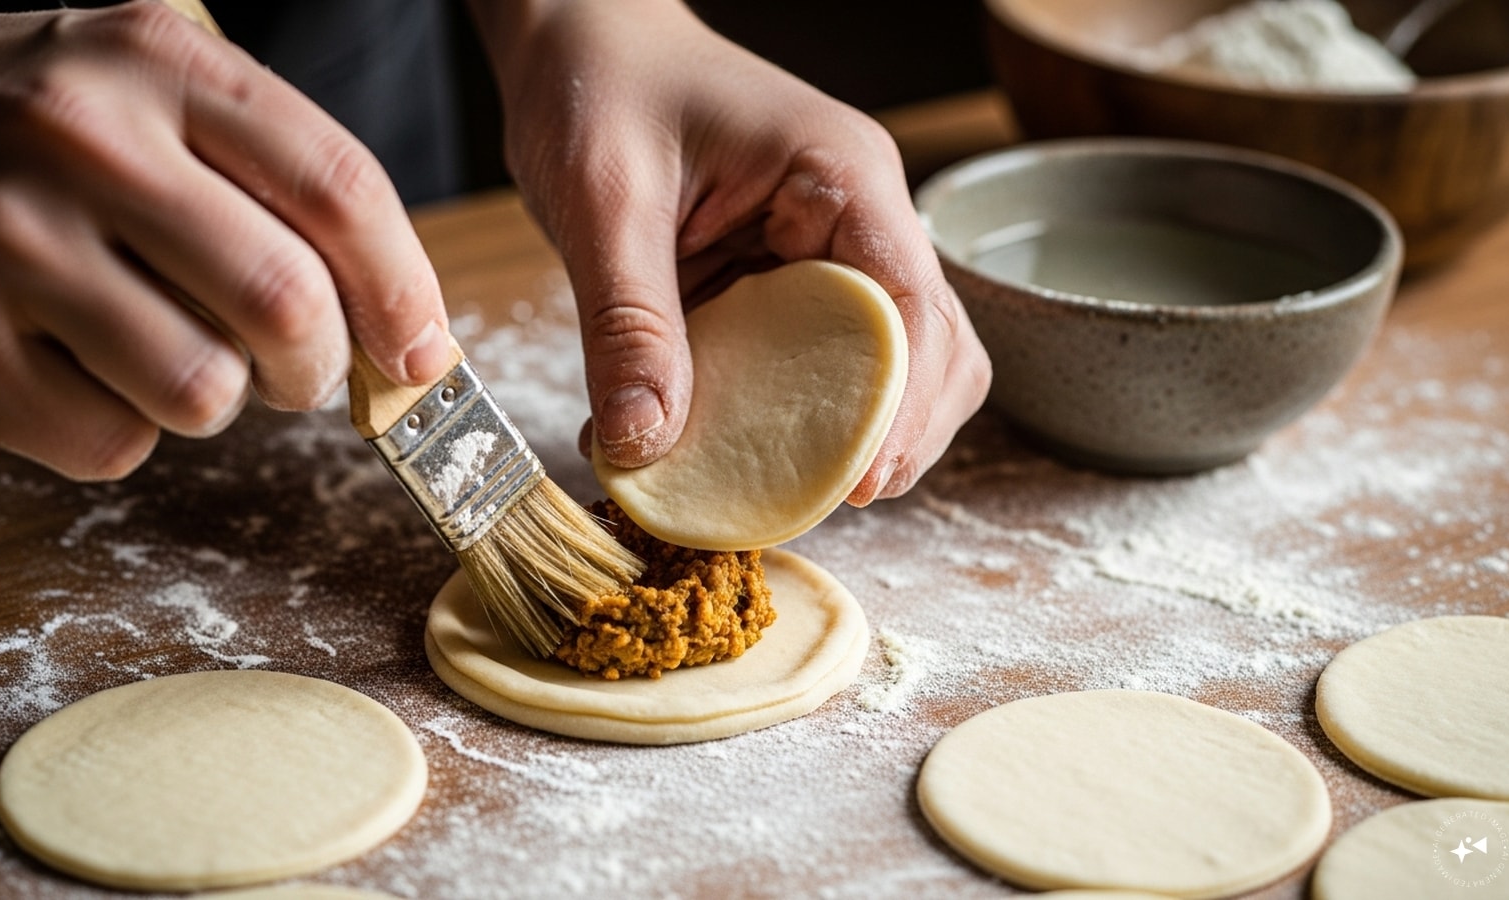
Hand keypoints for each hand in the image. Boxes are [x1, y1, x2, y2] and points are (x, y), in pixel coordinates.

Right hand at [0, 2, 449, 479]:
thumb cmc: (32, 125)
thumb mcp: (149, 90)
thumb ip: (273, 178)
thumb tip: (402, 326)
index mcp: (157, 60)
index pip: (339, 188)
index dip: (405, 290)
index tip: (423, 350)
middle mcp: (78, 138)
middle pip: (287, 304)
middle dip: (323, 366)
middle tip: (303, 371)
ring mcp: (3, 242)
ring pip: (206, 391)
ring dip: (220, 401)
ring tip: (173, 354)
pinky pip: (111, 441)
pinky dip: (121, 429)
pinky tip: (80, 369)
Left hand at [470, 0, 989, 502]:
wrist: (576, 39)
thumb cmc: (597, 84)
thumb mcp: (603, 200)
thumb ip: (629, 321)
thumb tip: (647, 444)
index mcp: (840, 178)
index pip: (916, 306)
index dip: (905, 404)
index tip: (861, 481)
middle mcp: (857, 219)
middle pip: (932, 350)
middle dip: (890, 433)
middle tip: (822, 497)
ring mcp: (827, 252)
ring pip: (885, 368)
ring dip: (839, 433)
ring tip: (775, 484)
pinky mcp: (785, 282)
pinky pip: (809, 365)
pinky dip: (777, 417)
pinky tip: (718, 446)